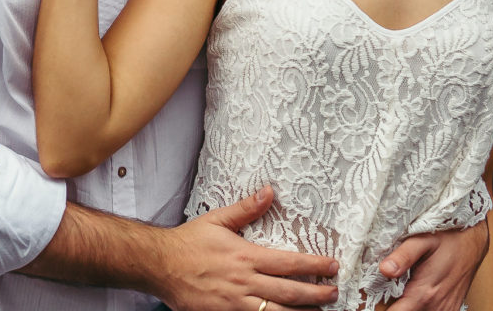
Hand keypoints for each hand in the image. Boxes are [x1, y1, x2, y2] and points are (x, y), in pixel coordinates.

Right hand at [153, 186, 339, 310]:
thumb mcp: (217, 220)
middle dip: (316, 295)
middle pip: (289, 293)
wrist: (159, 265)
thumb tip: (268, 192)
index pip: (289, 263)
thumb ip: (245, 209)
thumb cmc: (188, 242)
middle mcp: (244, 282)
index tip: (332, 266)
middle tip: (334, 293)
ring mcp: (234, 304)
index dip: (314, 265)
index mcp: (246, 257)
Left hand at [380, 220, 488, 310]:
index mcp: (424, 293)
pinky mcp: (450, 309)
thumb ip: (403, 256)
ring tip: (403, 289)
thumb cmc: (447, 237)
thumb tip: (384, 270)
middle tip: (390, 289)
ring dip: (407, 306)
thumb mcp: (422, 239)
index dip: (382, 309)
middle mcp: (436, 307)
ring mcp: (445, 310)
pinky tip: (416, 293)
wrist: (473, 240)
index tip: (370, 302)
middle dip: (394, 306)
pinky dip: (420, 306)